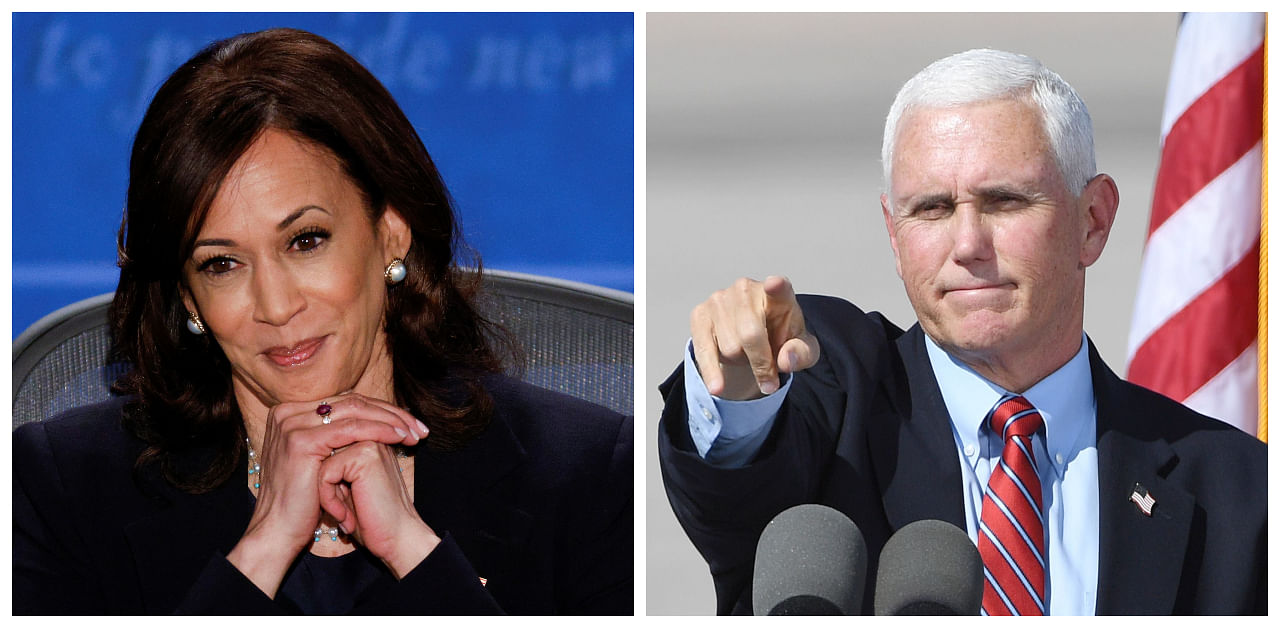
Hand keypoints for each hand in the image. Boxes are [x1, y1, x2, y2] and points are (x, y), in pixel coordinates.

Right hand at [227, 393, 425, 596]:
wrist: (278, 531)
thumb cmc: (304, 502)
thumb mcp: (321, 460)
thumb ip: (337, 436)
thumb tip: (375, 419)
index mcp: (291, 414)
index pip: (346, 402)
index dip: (381, 410)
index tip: (409, 423)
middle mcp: (287, 413)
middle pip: (352, 402)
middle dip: (391, 413)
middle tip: (419, 427)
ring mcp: (292, 425)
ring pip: (354, 410)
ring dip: (390, 420)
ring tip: (414, 434)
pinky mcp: (301, 441)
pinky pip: (350, 428)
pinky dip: (379, 430)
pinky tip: (398, 437)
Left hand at [318, 437, 440, 578]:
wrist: (398, 540)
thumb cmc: (373, 521)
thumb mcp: (348, 490)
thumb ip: (334, 469)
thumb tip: (307, 459)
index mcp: (370, 443)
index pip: (327, 452)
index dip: (327, 486)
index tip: (345, 513)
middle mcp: (372, 438)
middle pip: (322, 456)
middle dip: (327, 490)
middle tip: (345, 516)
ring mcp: (370, 444)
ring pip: (321, 463)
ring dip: (326, 495)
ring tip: (345, 516)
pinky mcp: (365, 456)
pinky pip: (326, 473)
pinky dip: (328, 499)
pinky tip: (345, 517)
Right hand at [689, 275, 819, 399]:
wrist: (753, 339)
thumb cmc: (780, 339)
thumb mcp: (802, 350)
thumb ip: (801, 354)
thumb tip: (785, 361)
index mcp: (778, 294)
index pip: (779, 288)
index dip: (776, 287)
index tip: (774, 284)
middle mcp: (746, 289)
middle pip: (751, 335)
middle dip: (761, 364)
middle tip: (769, 382)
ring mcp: (720, 299)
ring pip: (729, 348)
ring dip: (741, 363)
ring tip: (747, 356)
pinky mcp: (700, 314)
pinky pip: (704, 350)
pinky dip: (712, 372)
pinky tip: (717, 386)